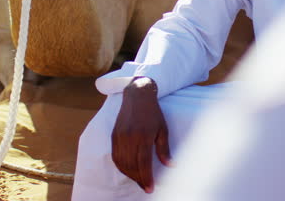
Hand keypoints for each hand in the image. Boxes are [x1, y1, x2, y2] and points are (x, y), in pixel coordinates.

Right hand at [111, 77, 170, 192]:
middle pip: (132, 165)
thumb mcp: (163, 129)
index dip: (147, 177)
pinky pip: (116, 156)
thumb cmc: (153, 113)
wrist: (137, 96)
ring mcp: (120, 137)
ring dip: (130, 174)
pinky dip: (122, 166)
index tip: (150, 188)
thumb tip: (170, 165)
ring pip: (122, 163)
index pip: (144, 163)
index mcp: (143, 136)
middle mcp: (130, 137)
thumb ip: (164, 149)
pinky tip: (129, 170)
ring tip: (139, 180)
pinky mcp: (114, 136)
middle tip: (146, 187)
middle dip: (139, 179)